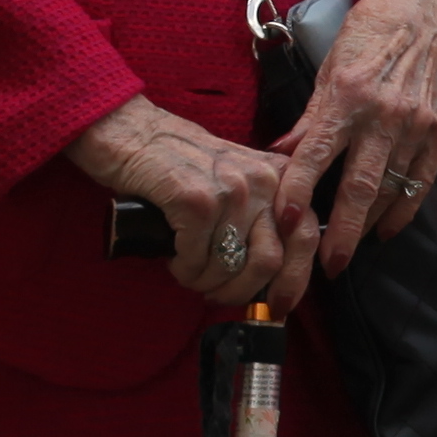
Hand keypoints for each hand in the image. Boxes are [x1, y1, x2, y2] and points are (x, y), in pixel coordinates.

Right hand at [72, 98, 317, 314]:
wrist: (130, 131)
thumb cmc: (179, 161)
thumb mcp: (235, 177)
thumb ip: (259, 215)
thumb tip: (271, 276)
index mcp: (278, 177)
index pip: (306, 237)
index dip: (294, 280)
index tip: (278, 305)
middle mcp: (261, 181)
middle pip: (270, 261)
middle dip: (243, 292)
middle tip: (218, 295)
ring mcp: (230, 191)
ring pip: (231, 267)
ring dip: (206, 283)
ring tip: (190, 273)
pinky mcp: (195, 202)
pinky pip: (197, 260)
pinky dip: (184, 271)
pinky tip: (174, 261)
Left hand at [277, 0, 436, 275]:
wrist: (426, 13)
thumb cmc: (368, 37)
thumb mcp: (327, 70)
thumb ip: (308, 119)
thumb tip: (277, 155)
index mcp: (347, 95)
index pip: (315, 154)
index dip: (297, 191)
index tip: (284, 224)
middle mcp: (384, 114)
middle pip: (358, 187)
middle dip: (340, 232)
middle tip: (325, 266)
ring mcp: (417, 125)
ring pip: (390, 191)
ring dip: (366, 227)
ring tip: (345, 251)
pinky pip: (421, 183)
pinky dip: (402, 211)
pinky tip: (385, 230)